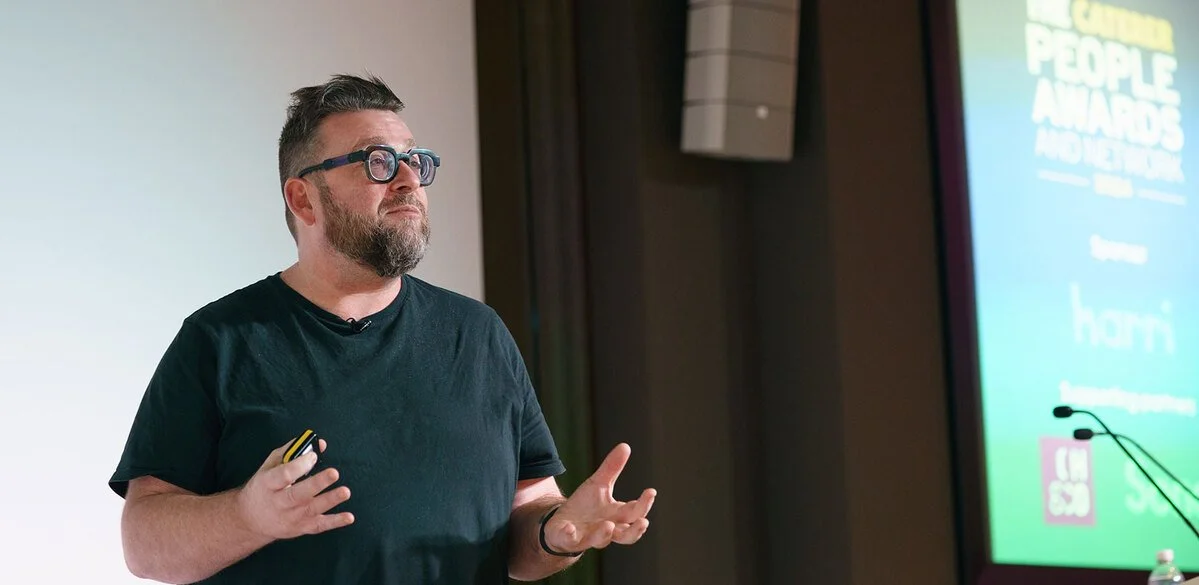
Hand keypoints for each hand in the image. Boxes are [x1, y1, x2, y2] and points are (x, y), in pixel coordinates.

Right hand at [235, 438, 353, 539]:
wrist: (250, 519)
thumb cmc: (263, 487)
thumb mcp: (270, 466)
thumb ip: (294, 451)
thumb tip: (319, 444)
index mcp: (268, 484)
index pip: (283, 475)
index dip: (299, 465)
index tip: (313, 456)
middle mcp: (278, 502)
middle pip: (297, 494)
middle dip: (317, 483)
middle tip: (334, 473)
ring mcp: (290, 517)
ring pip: (311, 509)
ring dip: (329, 500)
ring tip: (345, 492)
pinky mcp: (300, 527)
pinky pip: (318, 526)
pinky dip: (334, 522)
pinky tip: (348, 517)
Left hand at [542, 443, 655, 553]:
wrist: (562, 524)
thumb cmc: (586, 506)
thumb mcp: (598, 485)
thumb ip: (612, 468)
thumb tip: (626, 445)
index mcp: (616, 515)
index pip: (635, 512)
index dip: (644, 504)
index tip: (651, 491)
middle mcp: (607, 529)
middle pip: (626, 535)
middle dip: (635, 531)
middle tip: (644, 522)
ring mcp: (588, 536)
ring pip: (601, 541)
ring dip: (605, 534)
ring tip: (608, 525)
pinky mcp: (569, 539)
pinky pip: (571, 540)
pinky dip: (571, 535)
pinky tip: (570, 527)